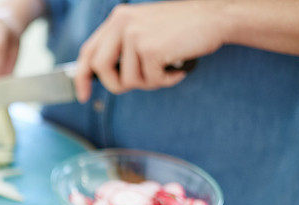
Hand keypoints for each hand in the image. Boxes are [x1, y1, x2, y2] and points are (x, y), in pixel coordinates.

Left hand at [74, 1, 226, 101]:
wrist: (216, 17)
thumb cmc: (182, 28)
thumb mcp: (145, 29)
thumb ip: (123, 46)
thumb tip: (104, 76)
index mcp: (118, 18)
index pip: (88, 51)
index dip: (82, 76)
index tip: (82, 95)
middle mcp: (122, 24)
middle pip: (100, 69)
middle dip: (117, 85)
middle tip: (141, 83)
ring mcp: (135, 36)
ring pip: (128, 80)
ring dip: (150, 82)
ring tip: (167, 68)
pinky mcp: (151, 49)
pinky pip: (151, 81)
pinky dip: (166, 81)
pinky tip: (178, 68)